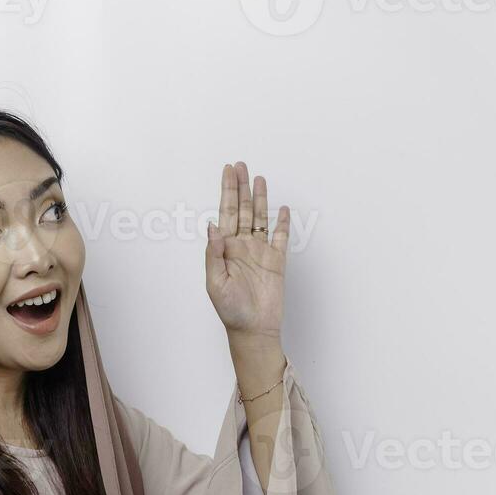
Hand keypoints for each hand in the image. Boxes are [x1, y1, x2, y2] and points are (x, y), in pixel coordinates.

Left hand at [205, 161, 289, 340]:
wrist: (253, 329)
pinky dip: (283, 223)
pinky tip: (282, 209)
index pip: (225, 213)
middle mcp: (242, 247)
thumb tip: (212, 226)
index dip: (226, 192)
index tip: (228, 172)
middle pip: (241, 209)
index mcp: (225, 249)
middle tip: (240, 165)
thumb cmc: (230, 310)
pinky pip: (281, 238)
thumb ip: (214, 254)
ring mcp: (260, 252)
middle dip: (240, 187)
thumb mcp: (215, 283)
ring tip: (259, 178)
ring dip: (259, 198)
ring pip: (260, 218)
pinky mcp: (277, 261)